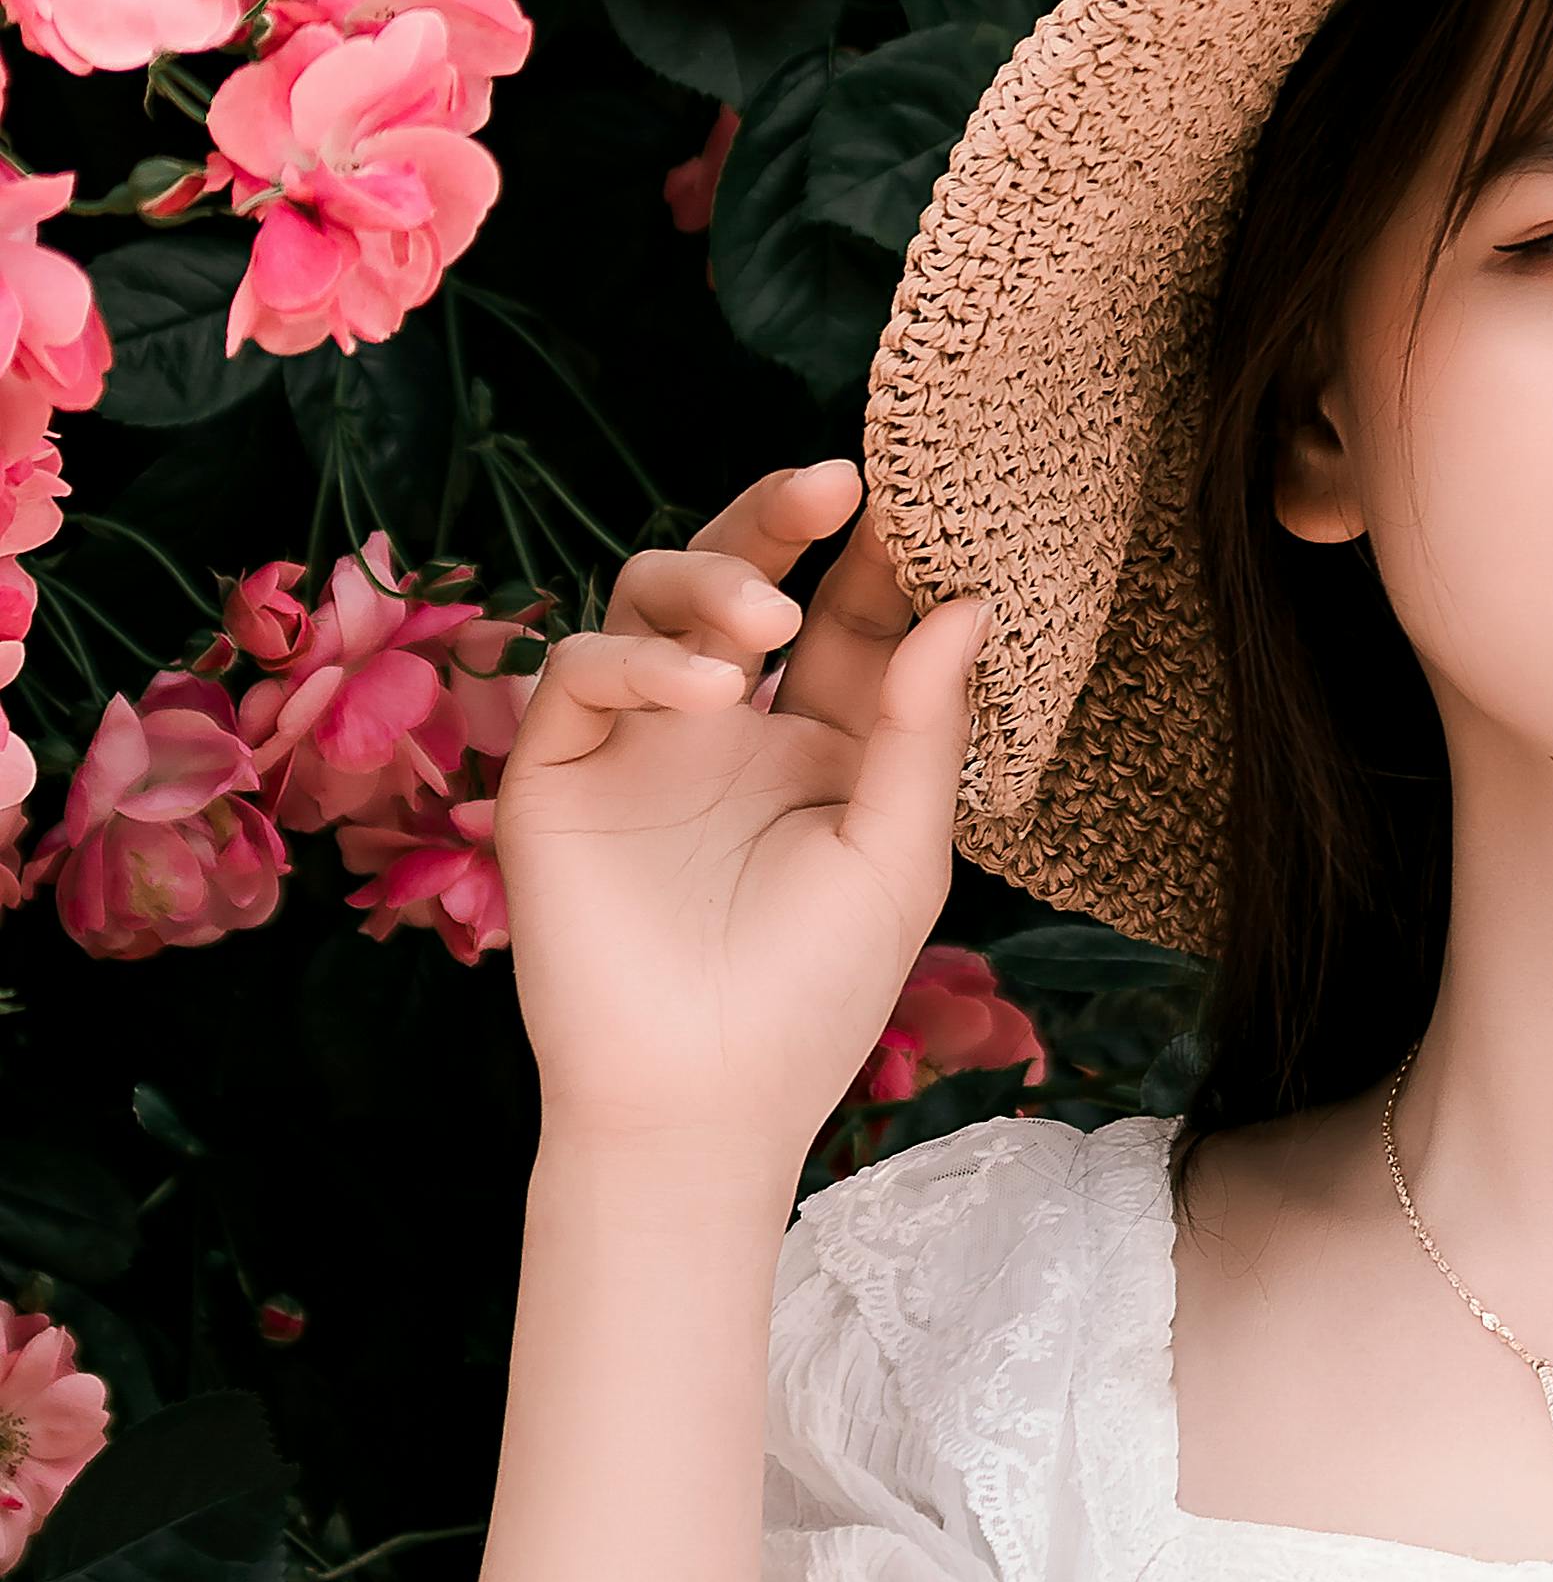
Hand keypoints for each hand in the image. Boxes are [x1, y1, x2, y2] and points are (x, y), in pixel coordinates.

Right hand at [493, 457, 988, 1174]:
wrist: (703, 1102)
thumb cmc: (813, 995)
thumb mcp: (898, 855)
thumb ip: (926, 727)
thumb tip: (964, 602)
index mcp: (823, 738)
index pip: (849, 613)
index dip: (882, 554)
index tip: (926, 498)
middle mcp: (728, 721)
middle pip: (745, 574)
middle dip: (783, 517)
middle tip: (838, 480)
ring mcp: (638, 739)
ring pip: (651, 593)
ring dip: (712, 579)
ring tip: (768, 620)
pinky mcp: (559, 769)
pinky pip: (583, 669)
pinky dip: (642, 661)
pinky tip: (709, 695)